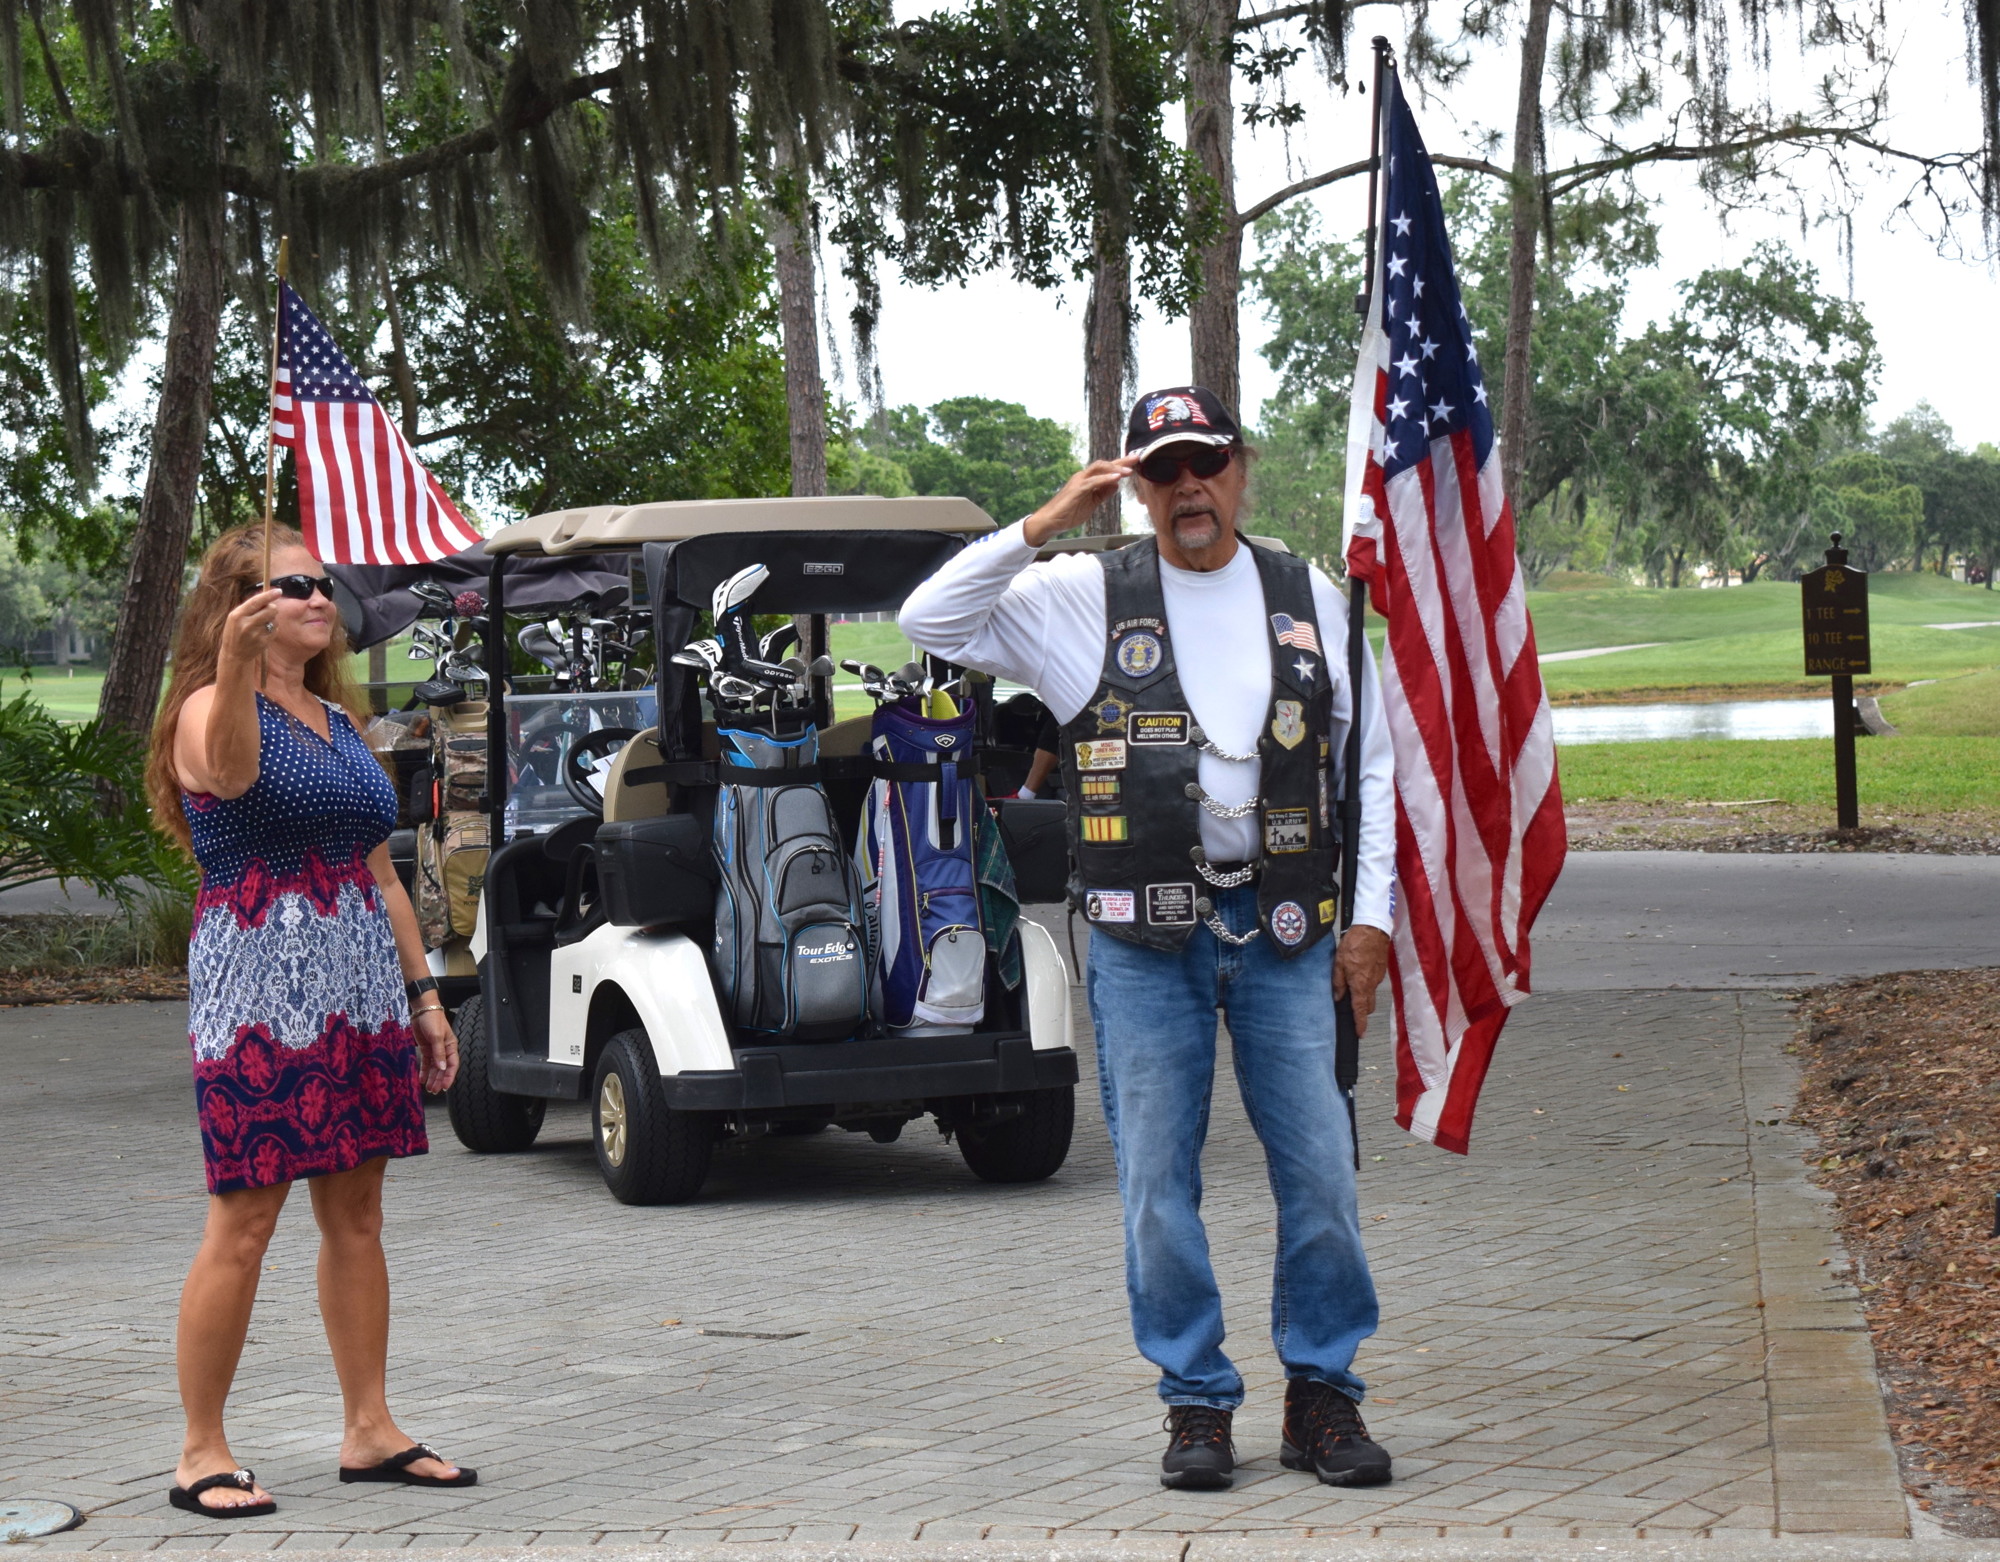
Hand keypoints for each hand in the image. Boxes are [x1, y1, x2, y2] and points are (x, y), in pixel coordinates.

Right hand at [220, 587, 283, 673]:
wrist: (235, 654)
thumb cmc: (235, 632)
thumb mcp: (235, 617)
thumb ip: (249, 607)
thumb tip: (268, 596)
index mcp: (237, 615)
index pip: (256, 602)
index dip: (268, 595)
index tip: (278, 591)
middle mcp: (246, 624)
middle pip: (270, 610)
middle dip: (272, 608)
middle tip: (268, 610)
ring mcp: (255, 634)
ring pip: (274, 620)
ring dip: (272, 620)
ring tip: (261, 624)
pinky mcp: (263, 642)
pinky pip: (275, 630)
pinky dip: (272, 629)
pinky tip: (263, 632)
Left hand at [412, 1006, 458, 1092]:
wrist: (422, 1010)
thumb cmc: (433, 1020)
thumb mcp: (436, 1036)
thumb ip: (438, 1053)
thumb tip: (442, 1068)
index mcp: (451, 1046)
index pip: (452, 1065)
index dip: (449, 1076)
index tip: (445, 1087)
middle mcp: (444, 1050)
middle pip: (443, 1068)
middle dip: (439, 1080)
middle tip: (434, 1090)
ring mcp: (435, 1050)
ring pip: (435, 1067)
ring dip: (432, 1078)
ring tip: (429, 1088)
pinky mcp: (426, 1049)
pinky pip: (426, 1063)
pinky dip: (424, 1071)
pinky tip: (422, 1079)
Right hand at [1022, 457, 1138, 546]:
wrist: (1050, 521)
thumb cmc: (1069, 513)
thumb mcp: (1091, 503)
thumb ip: (1103, 494)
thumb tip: (1116, 485)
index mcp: (1087, 480)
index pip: (1106, 469)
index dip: (1121, 465)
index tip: (1135, 461)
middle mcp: (1083, 476)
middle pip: (1104, 464)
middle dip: (1122, 461)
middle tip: (1137, 458)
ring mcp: (1079, 481)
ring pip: (1099, 468)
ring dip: (1115, 468)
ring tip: (1129, 470)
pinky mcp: (1077, 489)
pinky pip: (1093, 481)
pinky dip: (1105, 478)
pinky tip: (1116, 478)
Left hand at [1333, 924, 1391, 1036]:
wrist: (1373, 929)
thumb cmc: (1355, 943)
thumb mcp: (1339, 963)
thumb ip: (1338, 982)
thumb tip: (1337, 997)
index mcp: (1360, 985)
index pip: (1360, 1010)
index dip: (1360, 1024)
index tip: (1360, 1034)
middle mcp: (1371, 984)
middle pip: (1368, 1005)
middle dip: (1362, 1012)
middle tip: (1354, 1014)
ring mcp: (1378, 977)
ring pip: (1371, 994)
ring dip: (1364, 997)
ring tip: (1353, 991)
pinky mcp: (1381, 970)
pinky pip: (1374, 983)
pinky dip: (1367, 985)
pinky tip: (1359, 976)